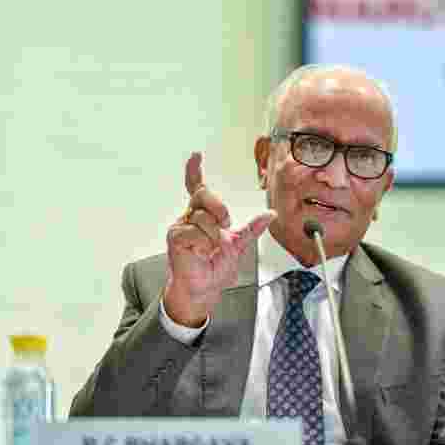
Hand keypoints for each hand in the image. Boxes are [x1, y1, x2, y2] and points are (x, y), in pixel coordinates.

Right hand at [164, 152, 275, 326]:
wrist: (205, 288)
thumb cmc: (216, 267)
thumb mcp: (240, 244)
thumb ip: (252, 228)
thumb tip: (269, 215)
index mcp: (203, 215)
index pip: (196, 188)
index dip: (194, 171)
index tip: (196, 155)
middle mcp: (190, 217)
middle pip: (204, 195)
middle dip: (220, 209)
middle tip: (226, 225)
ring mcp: (181, 227)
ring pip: (203, 217)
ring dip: (214, 236)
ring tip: (211, 249)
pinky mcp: (175, 238)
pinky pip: (195, 233)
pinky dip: (205, 245)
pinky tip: (203, 254)